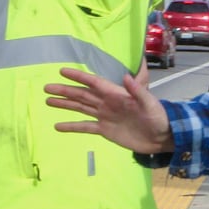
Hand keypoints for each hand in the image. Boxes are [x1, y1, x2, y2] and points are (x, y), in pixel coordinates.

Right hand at [46, 68, 173, 153]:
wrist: (161, 137)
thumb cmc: (157, 116)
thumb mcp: (149, 103)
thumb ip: (137, 90)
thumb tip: (125, 76)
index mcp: (115, 93)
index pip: (93, 83)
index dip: (78, 76)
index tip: (62, 71)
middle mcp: (106, 103)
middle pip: (81, 95)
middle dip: (64, 91)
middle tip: (46, 87)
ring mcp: (104, 116)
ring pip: (80, 108)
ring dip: (64, 105)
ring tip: (47, 101)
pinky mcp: (105, 130)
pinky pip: (85, 127)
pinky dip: (72, 126)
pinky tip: (58, 126)